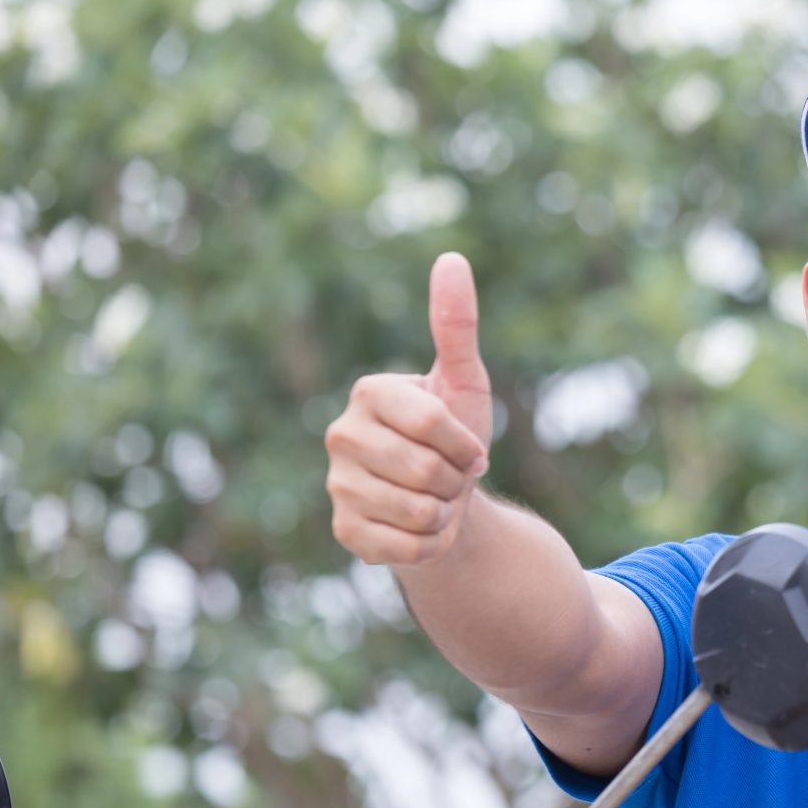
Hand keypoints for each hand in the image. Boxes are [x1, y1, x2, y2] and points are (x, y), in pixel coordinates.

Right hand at [325, 252, 493, 565]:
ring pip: (419, 512)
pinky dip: (430, 544)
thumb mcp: (463, 382)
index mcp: (369, 394)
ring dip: (445, 513)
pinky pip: (407, 548)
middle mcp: (340, 436)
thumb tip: (452, 259)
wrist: (446, 501)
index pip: (433, 423)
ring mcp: (337, 486)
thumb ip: (456, 325)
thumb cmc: (455, 436)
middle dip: (457, 481)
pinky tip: (419, 528)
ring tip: (434, 499)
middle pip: (427, 471)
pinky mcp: (345, 532)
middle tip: (449, 476)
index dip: (466, 444)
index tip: (469, 448)